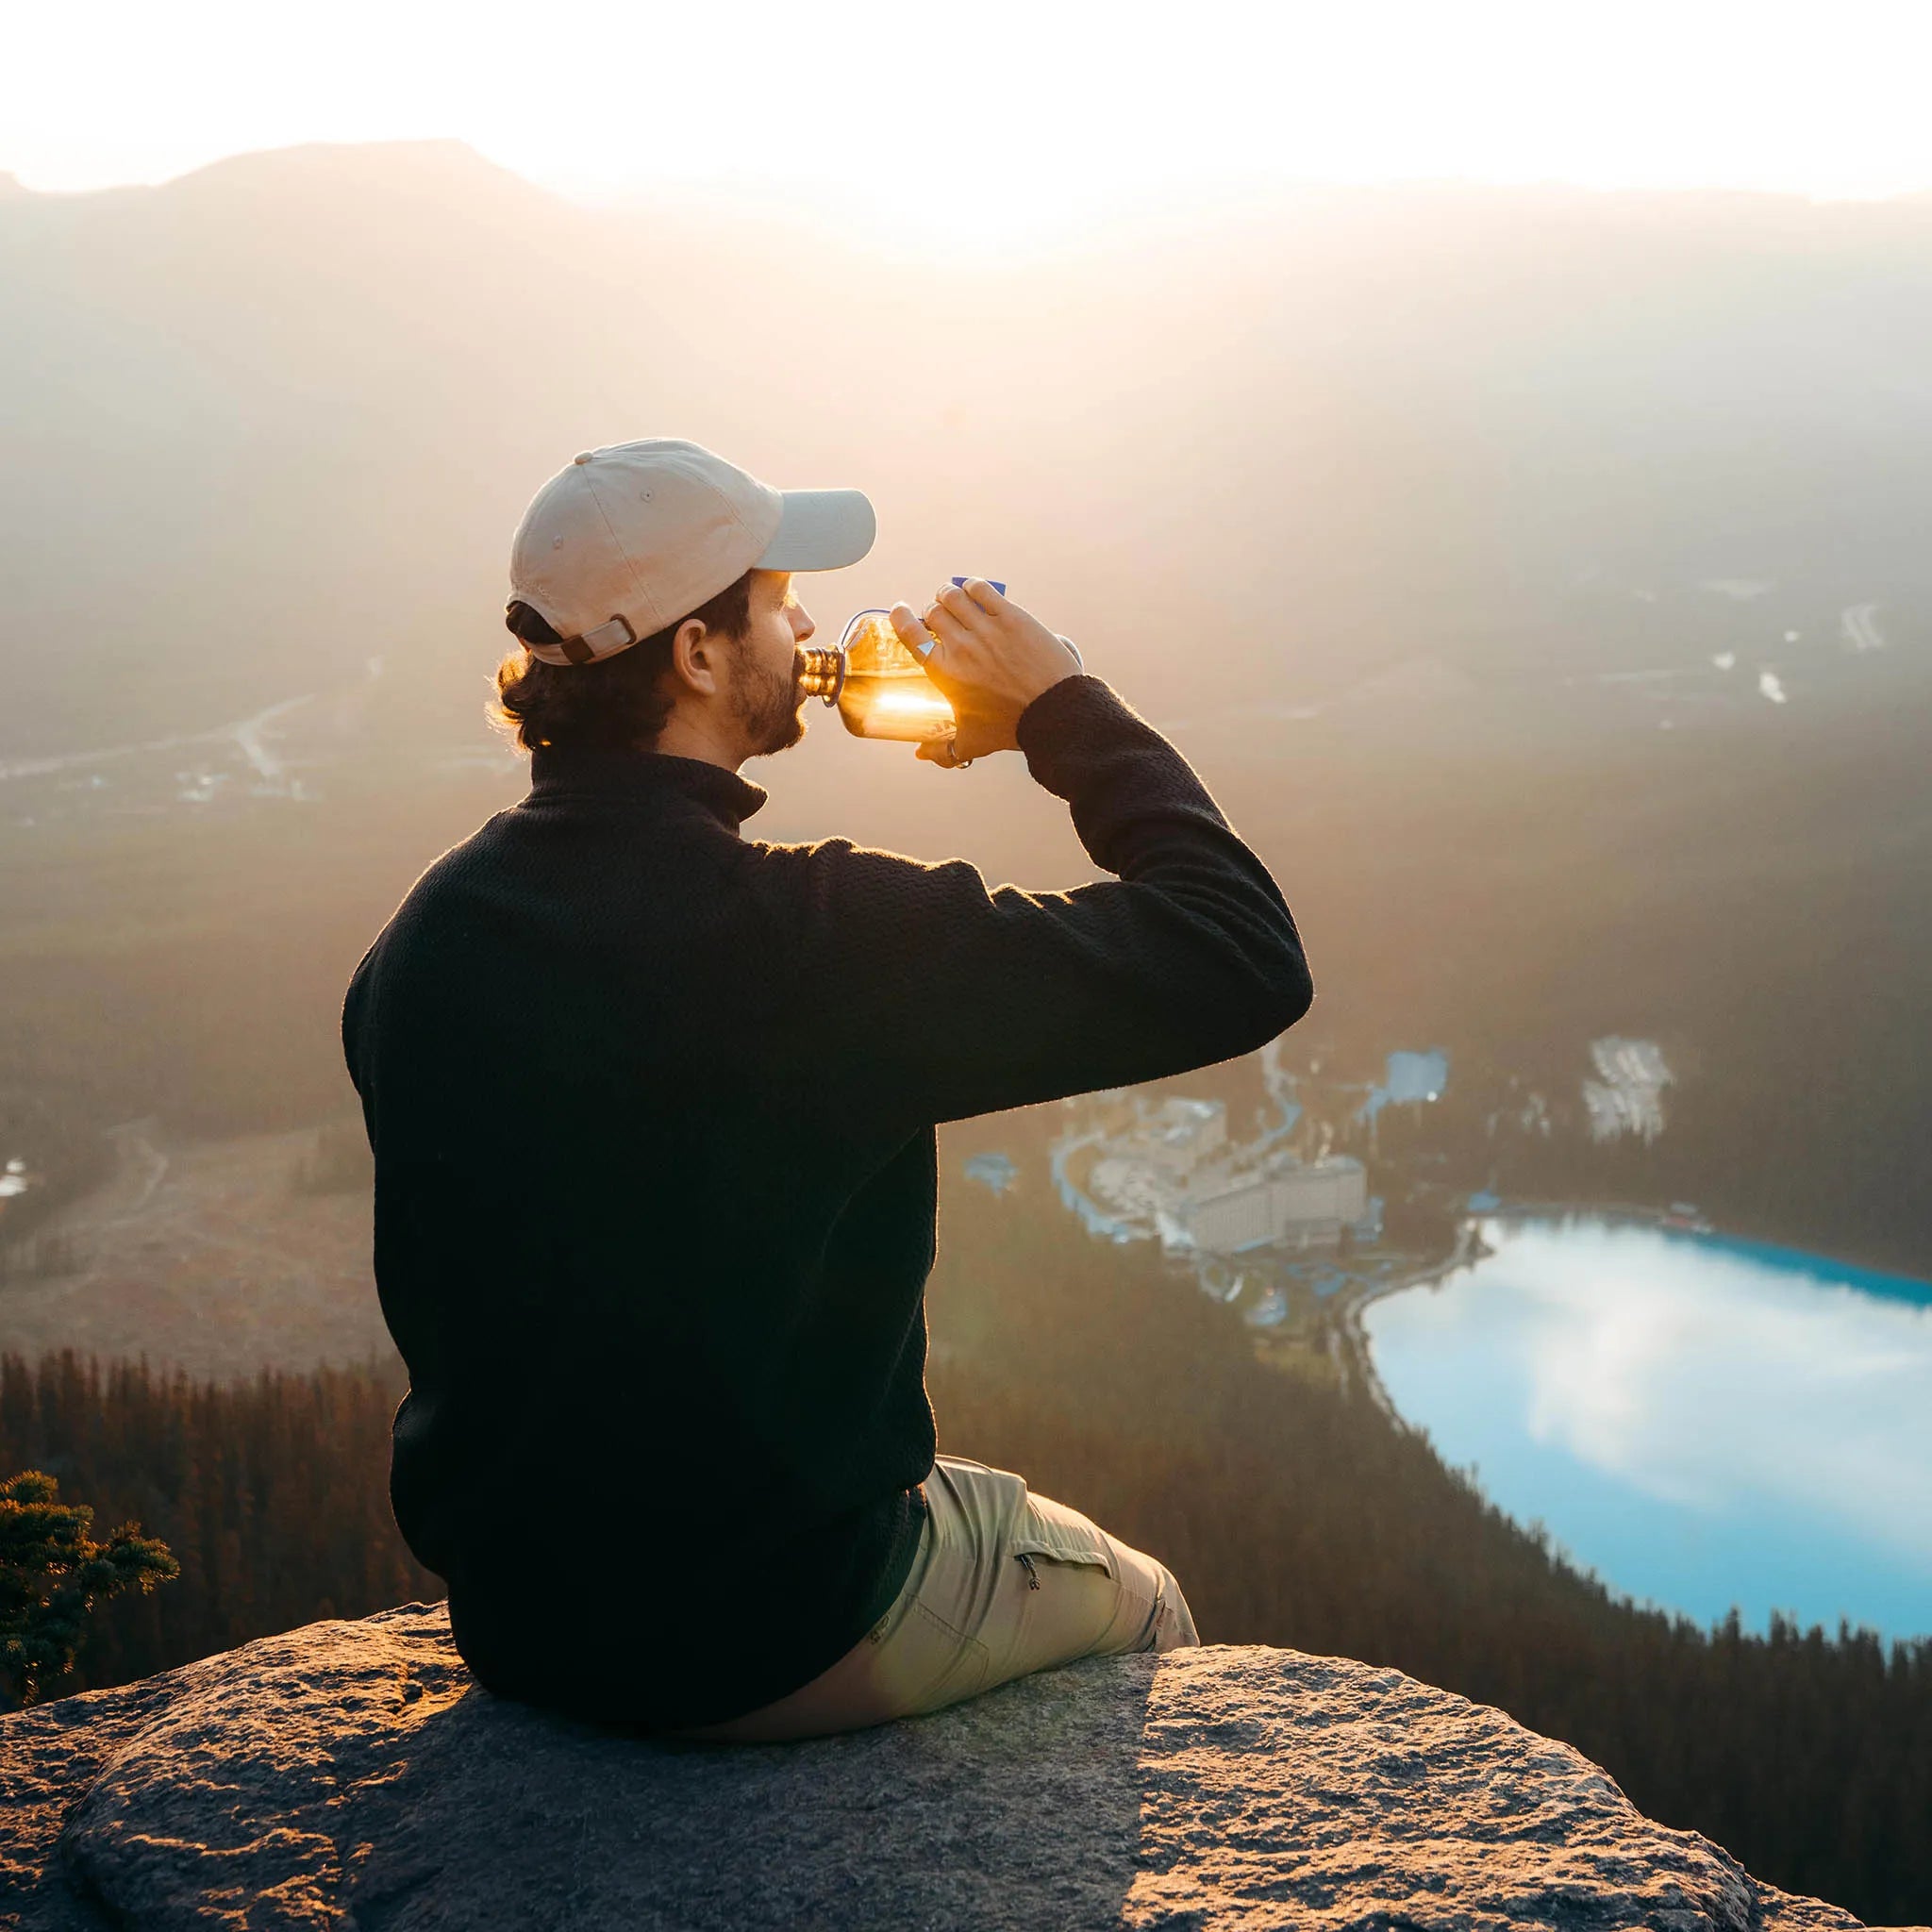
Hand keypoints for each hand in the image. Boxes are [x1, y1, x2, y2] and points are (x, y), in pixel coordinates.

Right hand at [888, 579, 1080, 766]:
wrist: (1053, 711)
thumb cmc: (1010, 728)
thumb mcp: (971, 742)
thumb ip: (942, 751)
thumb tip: (921, 755)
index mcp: (944, 671)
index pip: (911, 634)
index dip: (901, 617)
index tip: (901, 611)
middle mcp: (961, 645)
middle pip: (934, 611)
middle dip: (932, 610)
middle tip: (939, 615)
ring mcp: (986, 628)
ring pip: (955, 595)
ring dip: (949, 593)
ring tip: (952, 596)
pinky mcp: (1011, 617)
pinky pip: (983, 590)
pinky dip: (974, 585)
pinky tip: (974, 588)